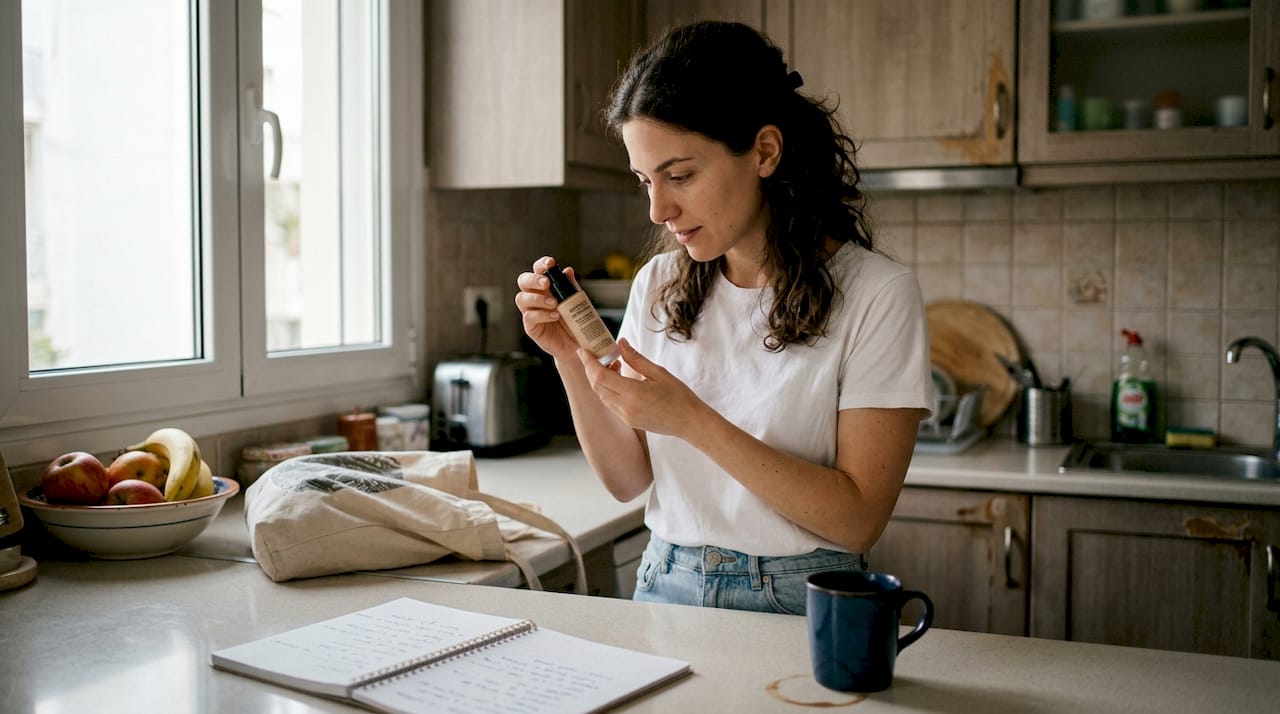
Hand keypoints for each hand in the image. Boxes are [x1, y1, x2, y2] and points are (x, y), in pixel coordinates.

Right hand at [515, 256, 580, 360]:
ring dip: (537, 298)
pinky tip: (554, 315)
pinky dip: (542, 314)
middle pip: (523, 281)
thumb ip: (571, 287)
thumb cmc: (575, 322)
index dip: (541, 264)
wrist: (578, 345)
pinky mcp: (531, 327)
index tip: (550, 263)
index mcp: (545, 287)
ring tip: (554, 303)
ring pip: (522, 298)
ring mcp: (531, 311)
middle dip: (533, 279)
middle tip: (546, 284)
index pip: (538, 270)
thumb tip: (568, 271)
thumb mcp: (576, 302)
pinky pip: (529, 317)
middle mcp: (535, 296)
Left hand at [578, 338, 709, 437]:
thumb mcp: (658, 372)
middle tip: (595, 355)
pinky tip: (618, 381)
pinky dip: (608, 390)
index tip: (583, 350)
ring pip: (603, 396)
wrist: (689, 422)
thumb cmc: (679, 396)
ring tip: (612, 365)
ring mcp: (626, 416)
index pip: (601, 376)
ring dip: (600, 380)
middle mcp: (625, 407)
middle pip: (597, 386)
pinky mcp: (629, 421)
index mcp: (633, 393)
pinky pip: (611, 404)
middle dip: (591, 370)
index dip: (589, 362)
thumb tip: (620, 343)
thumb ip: (636, 358)